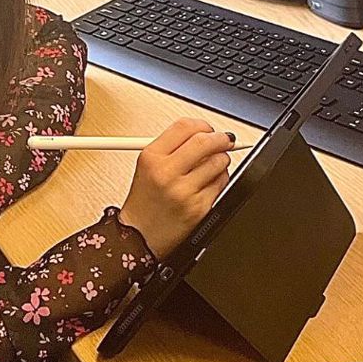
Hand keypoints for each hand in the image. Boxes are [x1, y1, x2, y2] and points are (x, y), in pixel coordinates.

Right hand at [118, 118, 235, 257]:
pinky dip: (220, 179)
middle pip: (204, 141)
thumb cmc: (145, 201)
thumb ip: (173, 146)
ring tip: (212, 165)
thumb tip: (205, 132)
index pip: (185, 126)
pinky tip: (208, 183)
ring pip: (218, 161)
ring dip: (221, 160)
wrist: (139, 236)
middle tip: (223, 140)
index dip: (202, 125)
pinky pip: (221, 183)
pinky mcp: (198, 207)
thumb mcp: (148, 166)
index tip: (208, 130)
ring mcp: (184, 191)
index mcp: (151, 157)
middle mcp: (166, 173)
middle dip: (220, 138)